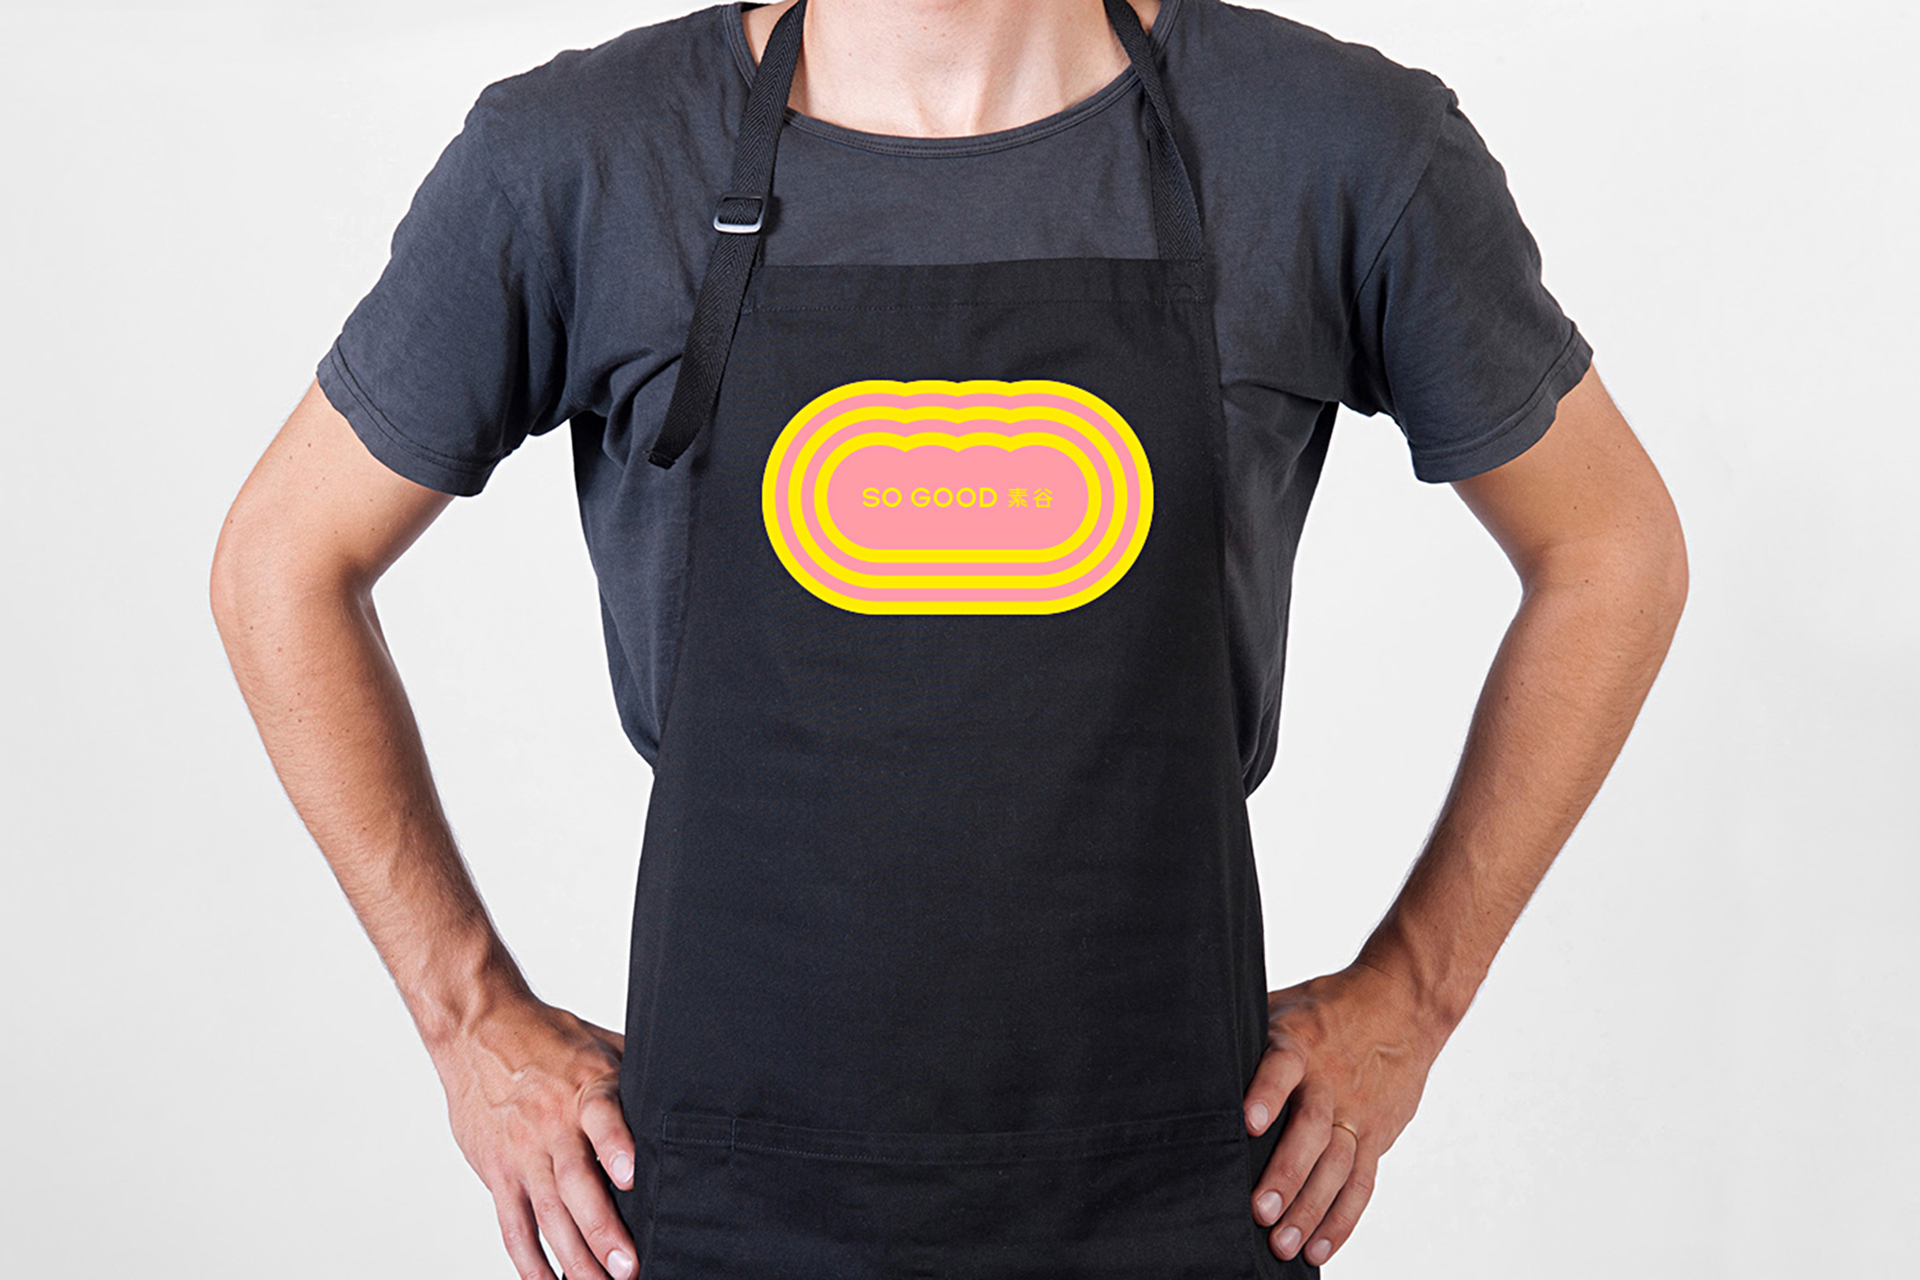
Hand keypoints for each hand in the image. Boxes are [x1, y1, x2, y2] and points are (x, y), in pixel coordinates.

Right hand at [429, 996, 637, 1279]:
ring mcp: (521, 1153)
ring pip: (547, 1216)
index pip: (601, 1116)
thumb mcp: (600, 1043)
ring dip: (572, 1259)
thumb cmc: (546, 1038)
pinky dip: (529, 1262)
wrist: (477, 1028)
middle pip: (575, 1184)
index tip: (631, 1177)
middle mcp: (551, 1125)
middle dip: (602, 1230)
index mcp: (584, 1088)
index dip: (616, 1145)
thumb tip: (686, 1090)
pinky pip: (513, 1226)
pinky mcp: (497, 1172)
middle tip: (627, 1267)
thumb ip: (634, 1076)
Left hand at [1241, 961, 1450, 1266]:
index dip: (1266, 1093)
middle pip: (1312, 1130)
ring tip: (1284, 1243)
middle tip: (1261, 1211)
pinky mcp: (1376, 1136)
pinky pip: (1362, 1183)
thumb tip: (1186, 1048)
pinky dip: (1341, 1219)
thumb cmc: (1327, 1009)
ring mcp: (1356, 1112)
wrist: (1402, 1005)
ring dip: (1311, 1208)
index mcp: (1300, 1044)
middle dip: (1286, 1173)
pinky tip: (1318, 1246)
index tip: (1248, 1123)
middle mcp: (1330, 1082)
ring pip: (1337, 1166)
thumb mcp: (1284, 1005)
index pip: (1281, 1068)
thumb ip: (1247, 1033)